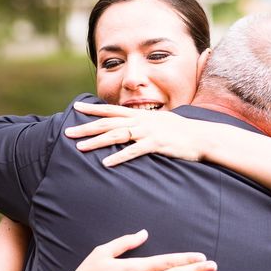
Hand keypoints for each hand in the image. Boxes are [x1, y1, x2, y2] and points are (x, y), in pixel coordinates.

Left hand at [64, 102, 206, 166]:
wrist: (202, 136)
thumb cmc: (181, 131)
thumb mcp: (160, 121)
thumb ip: (144, 122)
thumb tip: (132, 125)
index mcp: (141, 115)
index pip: (111, 110)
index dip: (92, 109)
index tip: (76, 107)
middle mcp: (141, 120)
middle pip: (108, 123)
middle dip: (86, 127)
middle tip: (68, 132)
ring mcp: (148, 132)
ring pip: (117, 135)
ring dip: (97, 142)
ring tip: (80, 148)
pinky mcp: (156, 144)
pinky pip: (134, 151)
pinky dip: (119, 157)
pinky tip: (106, 163)